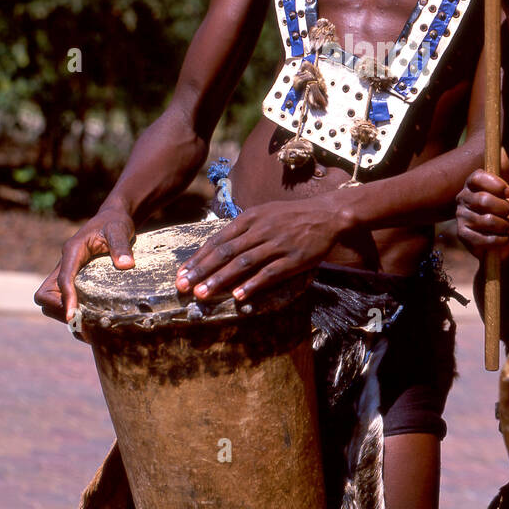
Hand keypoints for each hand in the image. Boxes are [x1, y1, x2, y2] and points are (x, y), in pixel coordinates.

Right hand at [33, 207, 135, 323]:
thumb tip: (126, 265)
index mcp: (72, 251)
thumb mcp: (119, 230)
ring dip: (62, 314)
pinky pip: (62, 301)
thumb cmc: (114, 223)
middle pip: (45, 294)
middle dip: (58, 309)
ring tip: (85, 329)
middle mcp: (64, 264)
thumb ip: (121, 246)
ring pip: (50, 300)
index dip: (66, 298)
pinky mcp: (73, 281)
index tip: (72, 316)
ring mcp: (67, 274)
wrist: (112, 219)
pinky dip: (70, 313)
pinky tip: (89, 324)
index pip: (63, 279)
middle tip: (81, 322)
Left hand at [174, 196, 347, 302]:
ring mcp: (277, 244)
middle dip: (202, 271)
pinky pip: (270, 273)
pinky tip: (238, 296)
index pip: (217, 240)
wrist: (327, 214)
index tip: (181, 273)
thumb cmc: (291, 215)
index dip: (198, 258)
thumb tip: (216, 245)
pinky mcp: (293, 258)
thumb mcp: (263, 213)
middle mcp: (260, 230)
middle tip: (183, 287)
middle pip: (225, 252)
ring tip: (203, 294)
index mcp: (250, 218)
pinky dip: (253, 284)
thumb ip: (241, 228)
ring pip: (243, 263)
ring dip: (220, 279)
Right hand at [456, 169, 508, 258]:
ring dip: (503, 225)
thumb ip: (507, 171)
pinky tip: (503, 238)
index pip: (477, 178)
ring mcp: (461, 216)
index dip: (494, 184)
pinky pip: (480, 238)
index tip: (508, 192)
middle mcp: (463, 197)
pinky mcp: (462, 234)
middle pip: (482, 200)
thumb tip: (503, 152)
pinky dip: (498, 240)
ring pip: (484, 220)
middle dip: (503, 208)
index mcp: (474, 184)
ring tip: (505, 226)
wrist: (508, 235)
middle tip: (508, 212)